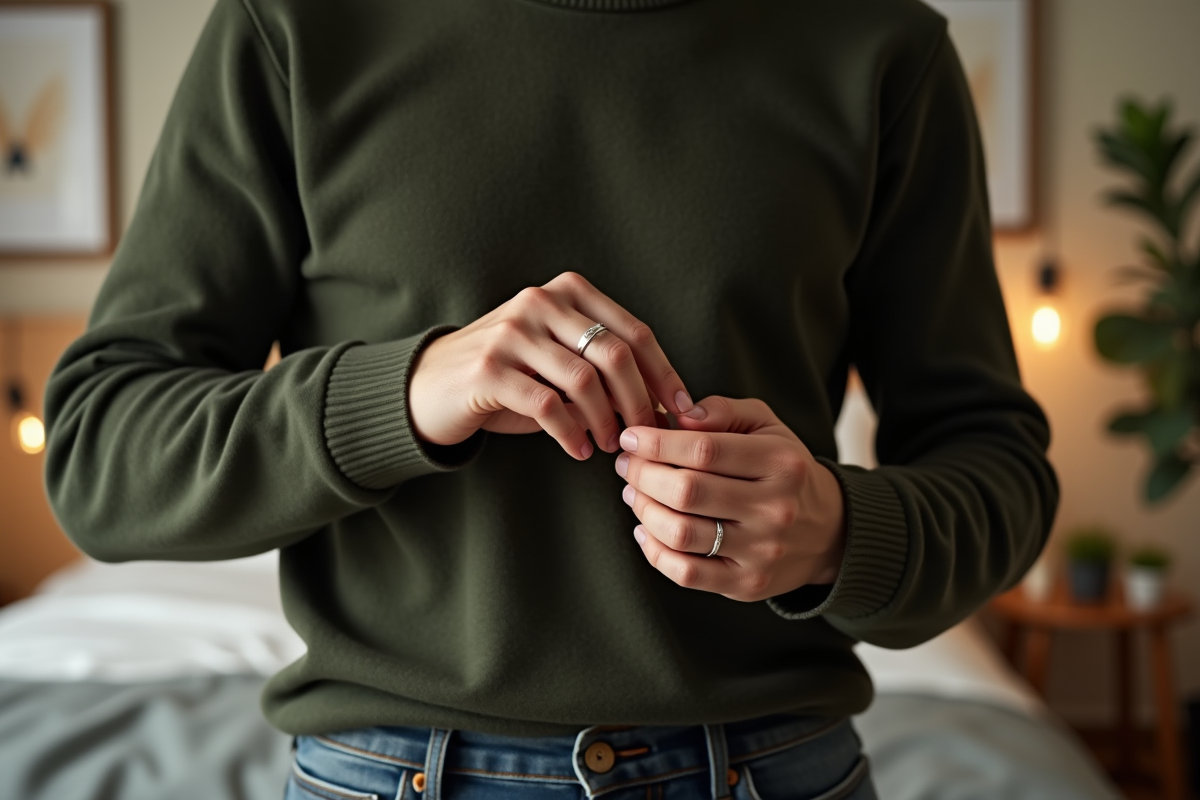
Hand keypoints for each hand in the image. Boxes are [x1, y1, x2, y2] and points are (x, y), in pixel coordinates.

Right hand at [408, 271, 702, 459]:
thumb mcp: (559, 364)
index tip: (685, 412)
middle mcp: (541, 301)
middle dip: (640, 403)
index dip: (666, 375)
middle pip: (615, 355)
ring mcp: (513, 331)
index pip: (634, 332)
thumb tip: (665, 406)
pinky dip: (571, 434)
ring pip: (584, 380)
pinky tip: (578, 450)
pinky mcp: (489, 367)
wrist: (429, 387)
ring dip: (605, 422)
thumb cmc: (507, 380)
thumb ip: (605, 373)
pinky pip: (547, 405)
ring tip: (609, 447)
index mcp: (568, 292)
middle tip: (647, 438)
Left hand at [615, 396, 845, 601]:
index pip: (704, 449)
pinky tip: (645, 530)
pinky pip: (685, 573)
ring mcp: (761, 551)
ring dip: (643, 510)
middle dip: (643, 474)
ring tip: (634, 494)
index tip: (632, 437)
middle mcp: (774, 508)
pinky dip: (653, 551)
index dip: (657, 442)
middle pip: (687, 490)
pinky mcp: (747, 584)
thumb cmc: (784, 470)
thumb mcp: (767, 426)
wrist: (828, 531)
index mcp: (780, 462)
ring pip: (680, 532)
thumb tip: (680, 416)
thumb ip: (724, 411)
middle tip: (627, 466)